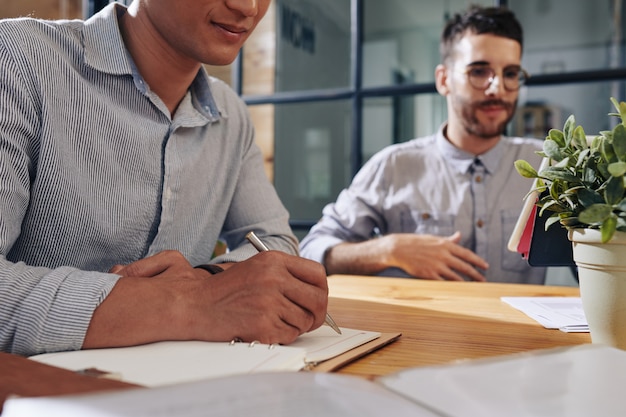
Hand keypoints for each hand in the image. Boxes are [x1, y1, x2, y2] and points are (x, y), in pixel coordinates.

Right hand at [85, 250, 327, 347]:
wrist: (194, 304)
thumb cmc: (225, 290)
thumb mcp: (256, 269)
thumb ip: (285, 275)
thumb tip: (317, 292)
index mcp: (274, 260)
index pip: (318, 274)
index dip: (322, 290)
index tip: (317, 300)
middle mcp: (274, 278)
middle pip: (318, 300)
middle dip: (317, 314)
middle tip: (308, 320)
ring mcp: (269, 301)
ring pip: (304, 321)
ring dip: (294, 327)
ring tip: (272, 322)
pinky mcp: (263, 323)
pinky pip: (289, 335)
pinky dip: (281, 336)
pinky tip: (263, 329)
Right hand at [384, 232, 487, 280]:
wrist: (399, 248)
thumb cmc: (416, 242)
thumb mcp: (434, 239)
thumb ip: (449, 239)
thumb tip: (460, 235)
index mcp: (445, 244)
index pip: (466, 254)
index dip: (478, 261)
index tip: (486, 266)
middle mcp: (443, 254)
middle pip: (464, 266)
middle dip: (476, 274)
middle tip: (483, 280)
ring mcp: (436, 265)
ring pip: (455, 277)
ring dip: (466, 283)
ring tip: (472, 287)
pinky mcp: (429, 274)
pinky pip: (443, 283)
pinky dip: (451, 287)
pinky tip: (457, 290)